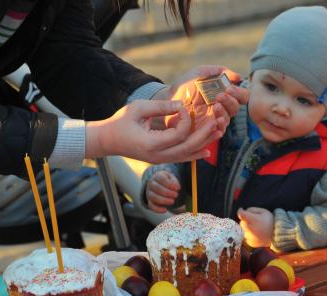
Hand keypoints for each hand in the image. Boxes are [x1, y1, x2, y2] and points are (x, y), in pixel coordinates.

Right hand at [85, 99, 221, 162]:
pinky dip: (195, 154)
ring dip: (203, 144)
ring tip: (218, 133)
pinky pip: (181, 158)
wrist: (108, 141)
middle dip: (204, 134)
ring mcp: (159, 160)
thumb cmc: (120, 122)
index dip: (185, 119)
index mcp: (151, 143)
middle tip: (216, 121)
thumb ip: (160, 107)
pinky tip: (206, 150)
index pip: (178, 134)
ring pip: (187, 155)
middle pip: (188, 147)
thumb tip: (182, 105)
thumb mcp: (138, 109)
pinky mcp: (160, 159)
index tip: (182, 106)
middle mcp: (157, 156)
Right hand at [146, 171, 180, 212]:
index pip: (161, 179)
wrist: (160, 185)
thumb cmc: (168, 181)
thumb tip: (177, 187)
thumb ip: (174, 181)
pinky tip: (165, 210)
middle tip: (176, 195)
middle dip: (167, 192)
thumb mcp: (171, 178)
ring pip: (153, 197)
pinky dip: (157, 209)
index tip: (178, 188)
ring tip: (172, 201)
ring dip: (163, 200)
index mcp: (157, 176)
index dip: (170, 184)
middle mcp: (151, 184)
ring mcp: (149, 193)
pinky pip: (151, 206)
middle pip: (157, 188)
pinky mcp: (149, 201)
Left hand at [158, 65, 248, 132]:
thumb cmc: (184, 86)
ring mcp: (214, 120)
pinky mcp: (206, 131)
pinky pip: (218, 132)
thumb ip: (218, 71)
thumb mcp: (200, 73)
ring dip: (224, 113)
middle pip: (236, 108)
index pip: (241, 96)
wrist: (168, 99)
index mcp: (223, 94)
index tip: (229, 88)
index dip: (239, 93)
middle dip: (231, 101)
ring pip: (228, 119)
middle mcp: (221, 108)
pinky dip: (220, 127)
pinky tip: (216, 121)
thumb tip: (237, 76)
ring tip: (215, 107)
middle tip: (220, 96)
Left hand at [237, 207, 274, 247]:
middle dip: (245, 220)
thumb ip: (252, 209)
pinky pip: (245, 237)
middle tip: (252, 220)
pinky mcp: (251, 243)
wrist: (278, 235)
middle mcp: (250, 230)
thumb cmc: (270, 221)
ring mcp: (250, 238)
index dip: (240, 211)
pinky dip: (249, 235)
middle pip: (241, 223)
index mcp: (253, 220)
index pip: (241, 215)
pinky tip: (256, 233)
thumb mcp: (264, 211)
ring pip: (242, 230)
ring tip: (255, 228)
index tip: (241, 209)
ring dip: (246, 228)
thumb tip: (245, 211)